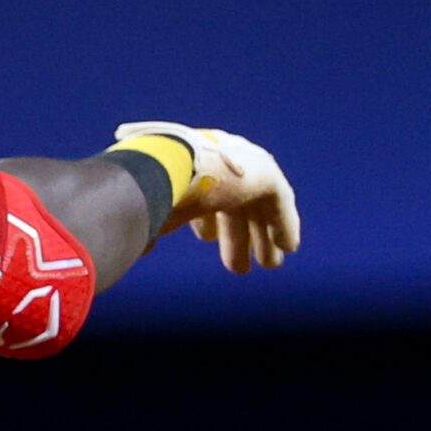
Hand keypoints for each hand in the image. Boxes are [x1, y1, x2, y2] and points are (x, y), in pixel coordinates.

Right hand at [115, 121, 301, 272]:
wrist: (166, 164)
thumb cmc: (146, 188)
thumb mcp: (148, 209)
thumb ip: (149, 225)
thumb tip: (143, 249)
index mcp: (189, 167)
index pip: (202, 194)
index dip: (204, 219)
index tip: (206, 239)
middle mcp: (220, 162)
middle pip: (233, 203)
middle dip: (236, 236)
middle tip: (239, 267)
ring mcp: (244, 165)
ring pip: (258, 205)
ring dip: (262, 236)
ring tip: (269, 265)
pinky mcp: (266, 172)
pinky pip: (281, 201)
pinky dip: (284, 224)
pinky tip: (287, 247)